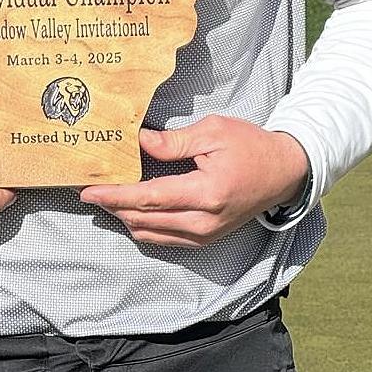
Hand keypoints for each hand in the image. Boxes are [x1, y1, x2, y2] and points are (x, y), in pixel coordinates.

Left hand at [79, 116, 309, 246]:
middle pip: (145, 221)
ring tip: (106, 199)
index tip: (89, 191)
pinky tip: (132, 210)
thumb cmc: (249, 146)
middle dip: (114, 207)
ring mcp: (206, 235)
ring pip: (153, 235)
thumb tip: (139, 143)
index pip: (149, 198)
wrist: (283, 172)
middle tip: (89, 192)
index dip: (115, 195)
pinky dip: (145, 226)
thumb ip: (174, 141)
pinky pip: (166, 239)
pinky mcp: (207, 239)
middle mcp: (203, 222)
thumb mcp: (213, 132)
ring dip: (126, 218)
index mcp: (205, 193)